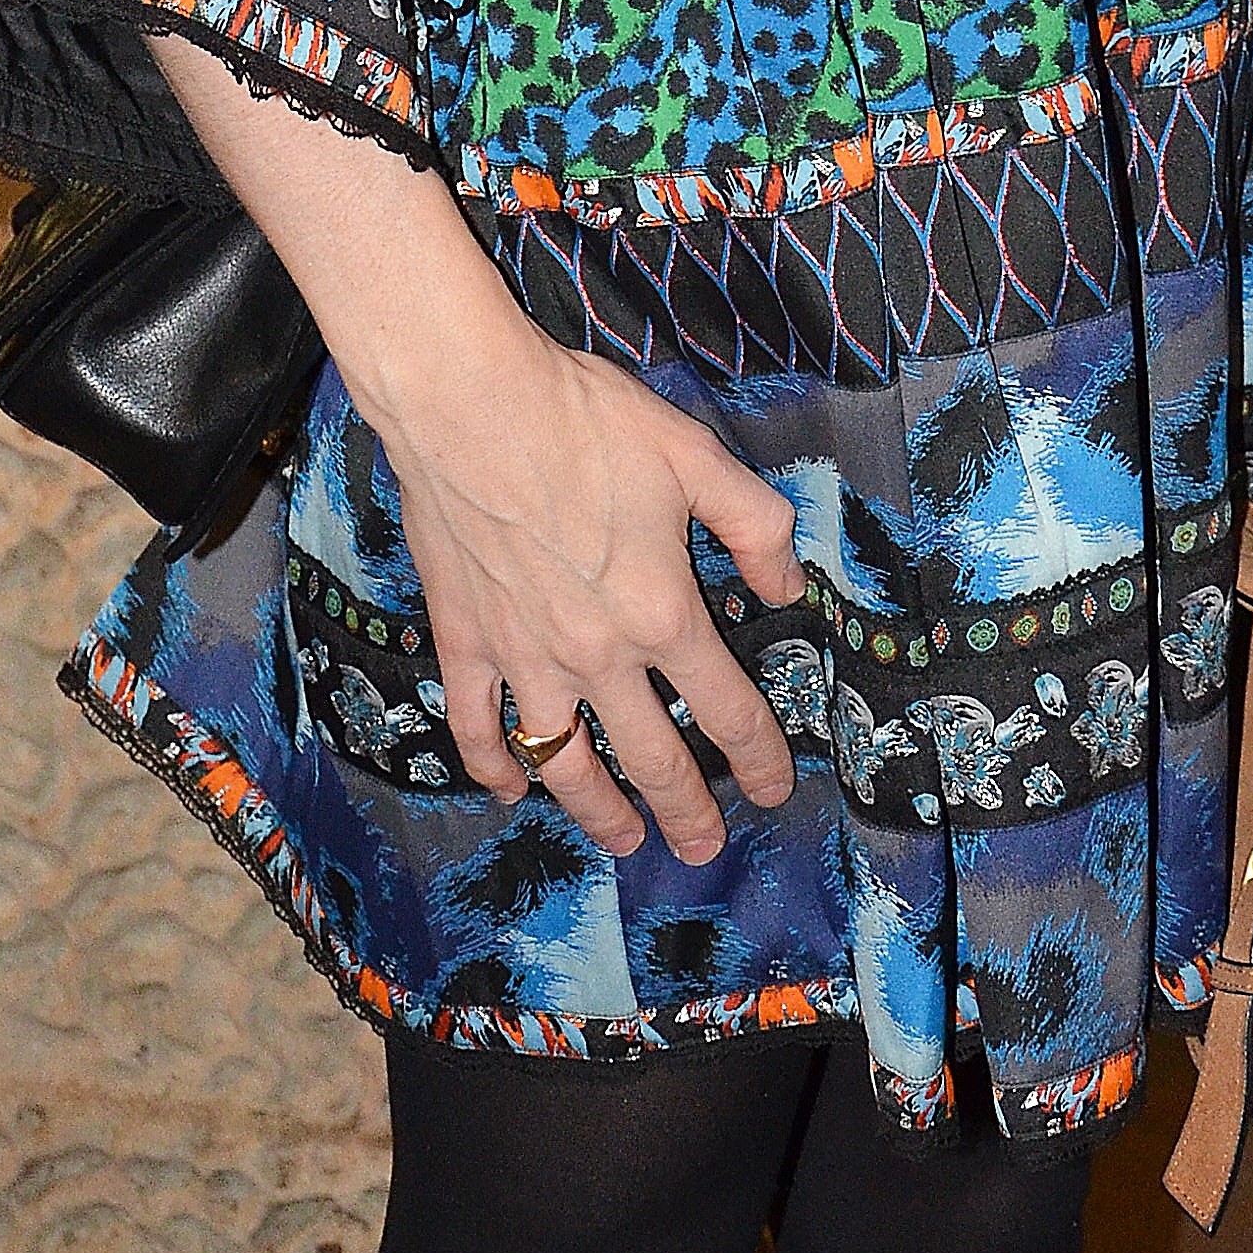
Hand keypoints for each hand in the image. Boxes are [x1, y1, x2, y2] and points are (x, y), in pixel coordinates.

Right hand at [341, 251, 806, 869]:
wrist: (469, 405)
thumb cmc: (585, 421)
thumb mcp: (694, 455)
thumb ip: (753, 524)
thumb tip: (787, 587)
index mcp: (661, 612)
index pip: (725, 708)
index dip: (759, 757)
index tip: (776, 791)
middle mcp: (597, 654)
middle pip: (652, 757)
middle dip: (687, 811)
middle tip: (703, 847)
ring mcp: (525, 657)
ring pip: (566, 762)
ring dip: (599, 811)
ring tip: (624, 839)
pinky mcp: (465, 642)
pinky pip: (478, 727)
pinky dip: (495, 768)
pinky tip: (512, 789)